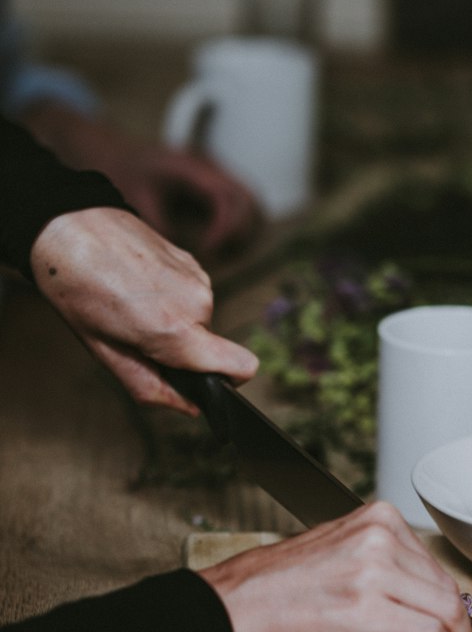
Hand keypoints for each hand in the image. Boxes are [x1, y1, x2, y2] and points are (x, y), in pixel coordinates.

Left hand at [20, 104, 261, 259]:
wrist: (120, 152)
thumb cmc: (127, 173)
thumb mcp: (135, 197)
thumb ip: (158, 223)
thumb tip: (179, 253)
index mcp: (193, 167)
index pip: (225, 196)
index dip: (224, 226)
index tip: (207, 248)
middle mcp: (213, 168)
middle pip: (248, 199)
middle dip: (238, 230)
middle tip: (214, 251)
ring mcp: (219, 174)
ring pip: (252, 201)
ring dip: (244, 227)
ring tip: (220, 248)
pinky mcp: (219, 184)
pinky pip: (244, 204)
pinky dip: (240, 224)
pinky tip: (220, 240)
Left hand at [30, 207, 257, 413]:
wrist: (70, 224)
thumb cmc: (77, 287)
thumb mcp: (104, 351)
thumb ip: (150, 387)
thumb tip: (188, 407)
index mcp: (175, 331)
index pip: (242, 367)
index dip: (228, 381)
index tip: (200, 379)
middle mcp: (198, 304)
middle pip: (211, 347)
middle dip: (180, 350)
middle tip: (136, 335)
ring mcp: (200, 279)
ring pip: (201, 320)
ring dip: (174, 321)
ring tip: (133, 305)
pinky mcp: (195, 262)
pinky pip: (194, 296)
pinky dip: (172, 298)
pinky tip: (140, 286)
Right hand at [198, 502, 471, 631]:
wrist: (230, 609)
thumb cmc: (277, 587)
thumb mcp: (340, 549)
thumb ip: (383, 559)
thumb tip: (423, 591)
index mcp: (377, 519)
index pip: (435, 563)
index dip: (446, 599)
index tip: (448, 620)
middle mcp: (380, 538)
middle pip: (447, 587)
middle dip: (457, 623)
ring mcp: (374, 573)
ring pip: (446, 612)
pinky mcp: (368, 613)